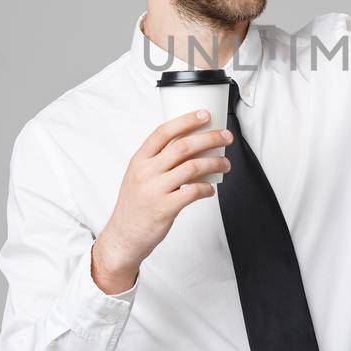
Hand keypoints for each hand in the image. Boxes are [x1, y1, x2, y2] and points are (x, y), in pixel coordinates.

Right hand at [91, 109, 233, 293]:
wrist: (124, 236)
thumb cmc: (135, 205)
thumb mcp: (138, 176)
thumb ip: (158, 160)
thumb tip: (190, 144)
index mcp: (139, 160)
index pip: (163, 132)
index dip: (186, 120)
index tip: (205, 114)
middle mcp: (146, 172)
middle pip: (183, 147)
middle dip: (209, 138)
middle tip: (226, 136)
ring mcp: (155, 190)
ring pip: (192, 168)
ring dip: (214, 163)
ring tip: (225, 164)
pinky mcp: (164, 209)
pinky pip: (193, 192)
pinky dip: (206, 189)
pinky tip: (211, 189)